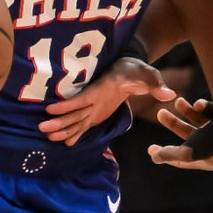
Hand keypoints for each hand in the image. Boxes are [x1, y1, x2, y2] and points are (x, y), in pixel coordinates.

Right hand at [39, 58, 175, 144]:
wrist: (129, 68)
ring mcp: (93, 106)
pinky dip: (75, 133)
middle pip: (74, 112)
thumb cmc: (137, 70)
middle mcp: (94, 98)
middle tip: (43, 128)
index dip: (68, 104)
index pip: (83, 98)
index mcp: (102, 88)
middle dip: (59, 120)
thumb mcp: (148, 75)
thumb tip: (169, 95)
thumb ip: (156, 84)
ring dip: (63, 128)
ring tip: (48, 136)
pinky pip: (83, 123)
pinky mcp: (96, 112)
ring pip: (76, 119)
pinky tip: (66, 143)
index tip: (51, 108)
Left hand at [149, 98, 212, 170]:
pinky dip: (203, 107)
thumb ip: (170, 154)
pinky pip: (211, 111)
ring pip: (199, 121)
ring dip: (187, 111)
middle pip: (189, 136)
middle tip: (160, 113)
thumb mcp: (188, 150)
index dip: (165, 155)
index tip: (150, 148)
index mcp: (209, 160)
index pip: (183, 161)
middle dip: (174, 124)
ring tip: (179, 101)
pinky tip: (199, 104)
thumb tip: (154, 158)